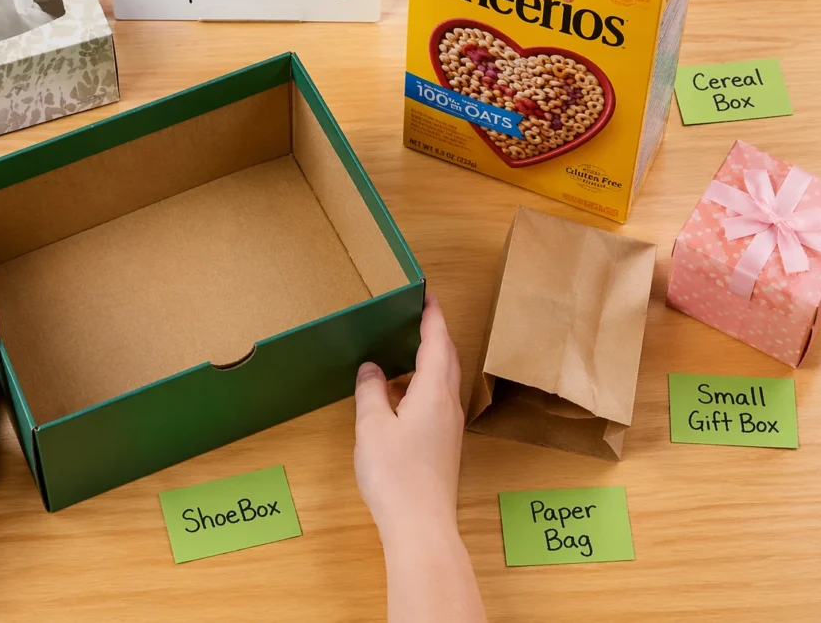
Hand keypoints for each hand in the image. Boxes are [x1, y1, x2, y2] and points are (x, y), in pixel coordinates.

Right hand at [353, 295, 464, 543]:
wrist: (420, 525)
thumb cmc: (395, 474)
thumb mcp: (372, 426)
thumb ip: (371, 392)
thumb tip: (371, 368)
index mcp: (433, 391)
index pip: (438, 342)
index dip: (433, 317)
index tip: (427, 295)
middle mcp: (448, 404)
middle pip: (447, 358)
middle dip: (435, 334)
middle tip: (418, 315)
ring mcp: (450, 426)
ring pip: (444, 380)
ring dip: (429, 360)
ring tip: (405, 350)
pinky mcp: (444, 444)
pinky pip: (437, 401)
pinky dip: (423, 385)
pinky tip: (402, 395)